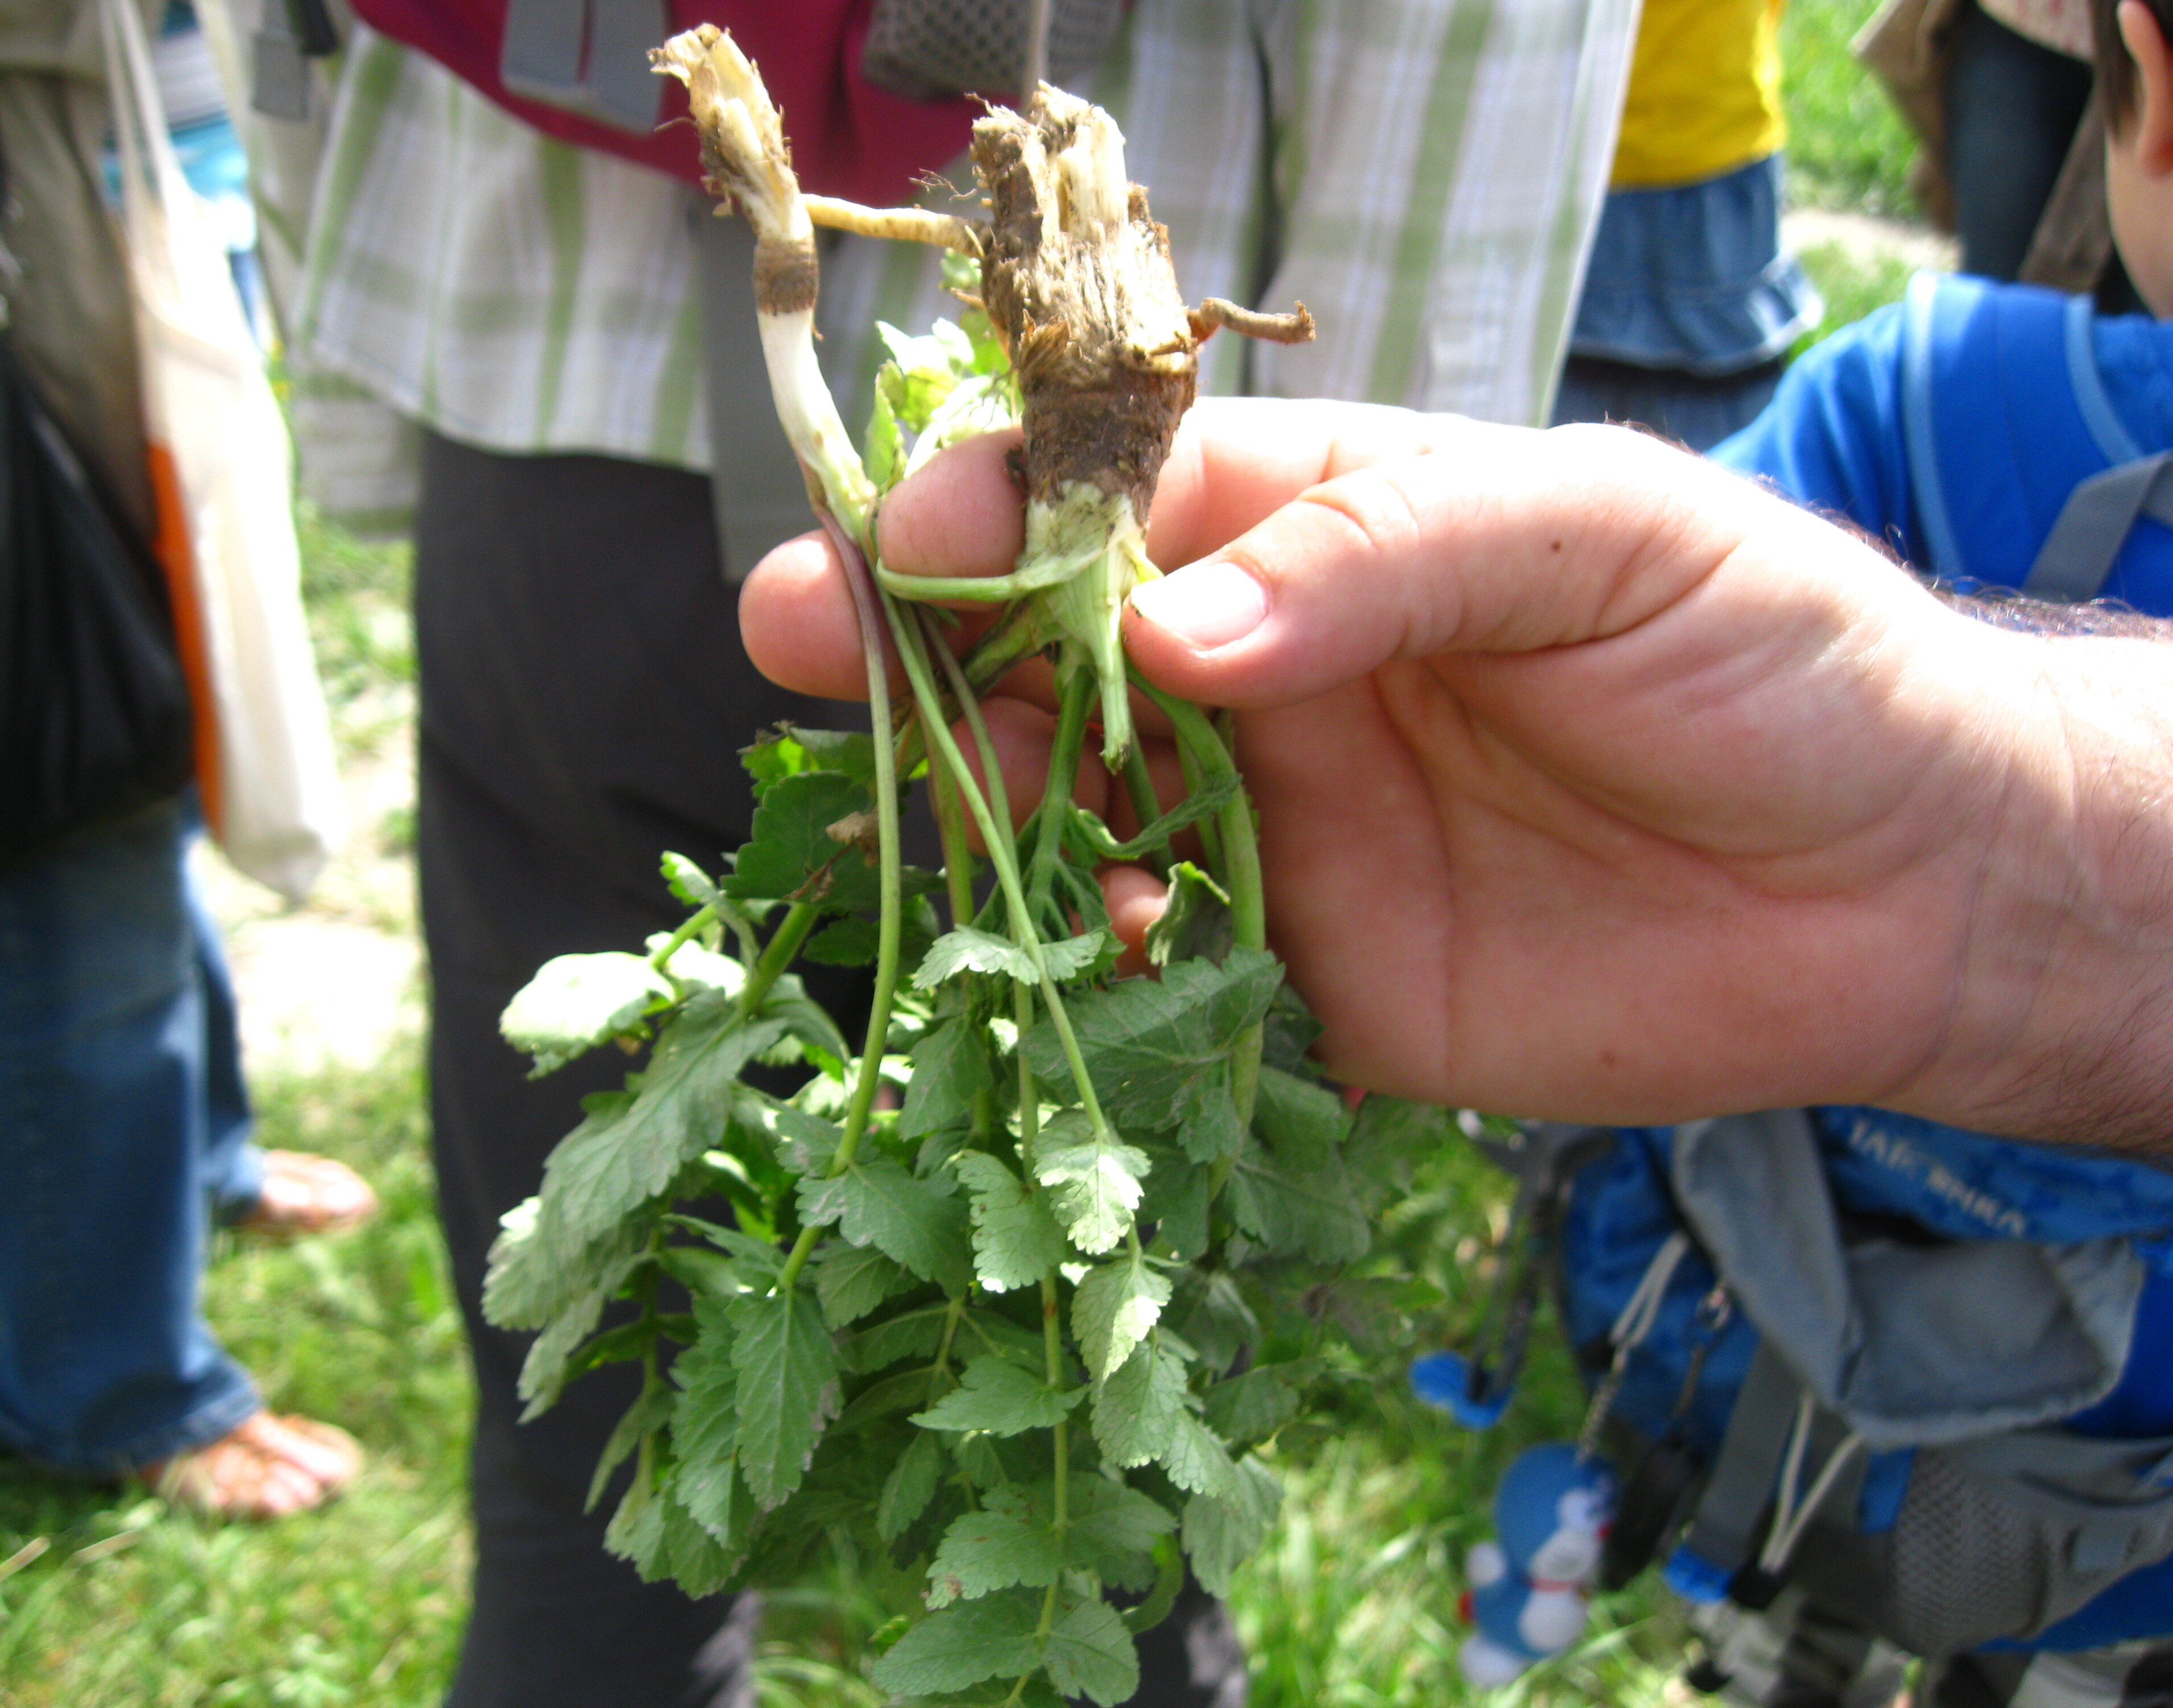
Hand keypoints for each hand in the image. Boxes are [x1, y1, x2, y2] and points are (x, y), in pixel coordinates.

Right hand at [742, 401, 2172, 1147]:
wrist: (1894, 884)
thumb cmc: (1766, 653)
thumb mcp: (1600, 533)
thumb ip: (1389, 555)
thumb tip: (1177, 630)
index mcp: (1319, 531)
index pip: (1110, 492)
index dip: (992, 503)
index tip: (902, 538)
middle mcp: (1262, 674)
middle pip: (1040, 646)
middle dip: (910, 638)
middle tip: (799, 644)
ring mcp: (1269, 827)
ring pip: (1060, 804)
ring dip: (973, 801)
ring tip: (938, 808)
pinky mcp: (1300, 977)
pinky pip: (1147, 967)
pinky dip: (1080, 963)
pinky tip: (1072, 947)